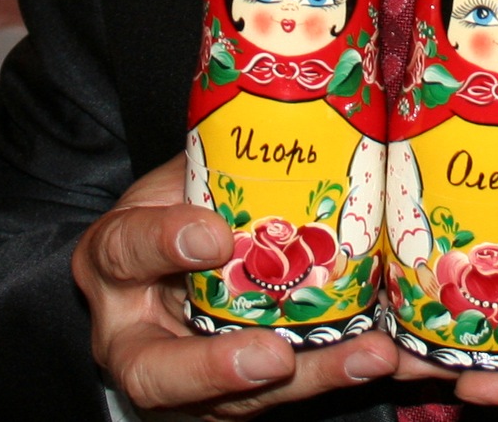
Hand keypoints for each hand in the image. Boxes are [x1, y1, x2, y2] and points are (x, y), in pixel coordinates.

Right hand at [70, 153, 404, 415]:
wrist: (173, 258)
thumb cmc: (183, 207)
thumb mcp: (184, 175)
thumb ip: (221, 156)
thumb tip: (298, 105)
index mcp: (114, 259)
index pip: (123, 251)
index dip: (162, 244)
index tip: (213, 235)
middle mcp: (132, 333)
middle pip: (153, 372)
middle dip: (214, 370)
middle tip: (274, 355)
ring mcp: (180, 379)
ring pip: (231, 401)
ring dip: (307, 379)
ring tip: (368, 355)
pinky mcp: (225, 401)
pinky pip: (279, 400)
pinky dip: (336, 374)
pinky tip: (383, 355)